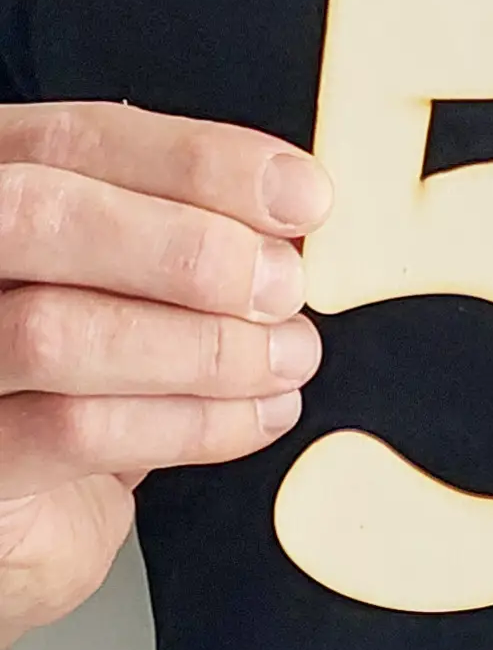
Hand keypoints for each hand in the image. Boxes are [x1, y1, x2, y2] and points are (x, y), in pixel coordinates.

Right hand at [0, 102, 331, 649]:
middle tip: (284, 287)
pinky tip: (256, 414)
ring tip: (288, 359)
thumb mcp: (143, 281)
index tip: (303, 197)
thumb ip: (194, 230)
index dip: (198, 161)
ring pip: (55, 330)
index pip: (75, 140)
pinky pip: (74, 430)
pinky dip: (192, 421)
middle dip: (188, 250)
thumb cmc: (94, 374)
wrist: (32, 510)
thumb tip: (292, 210)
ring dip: (207, 347)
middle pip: (40, 216)